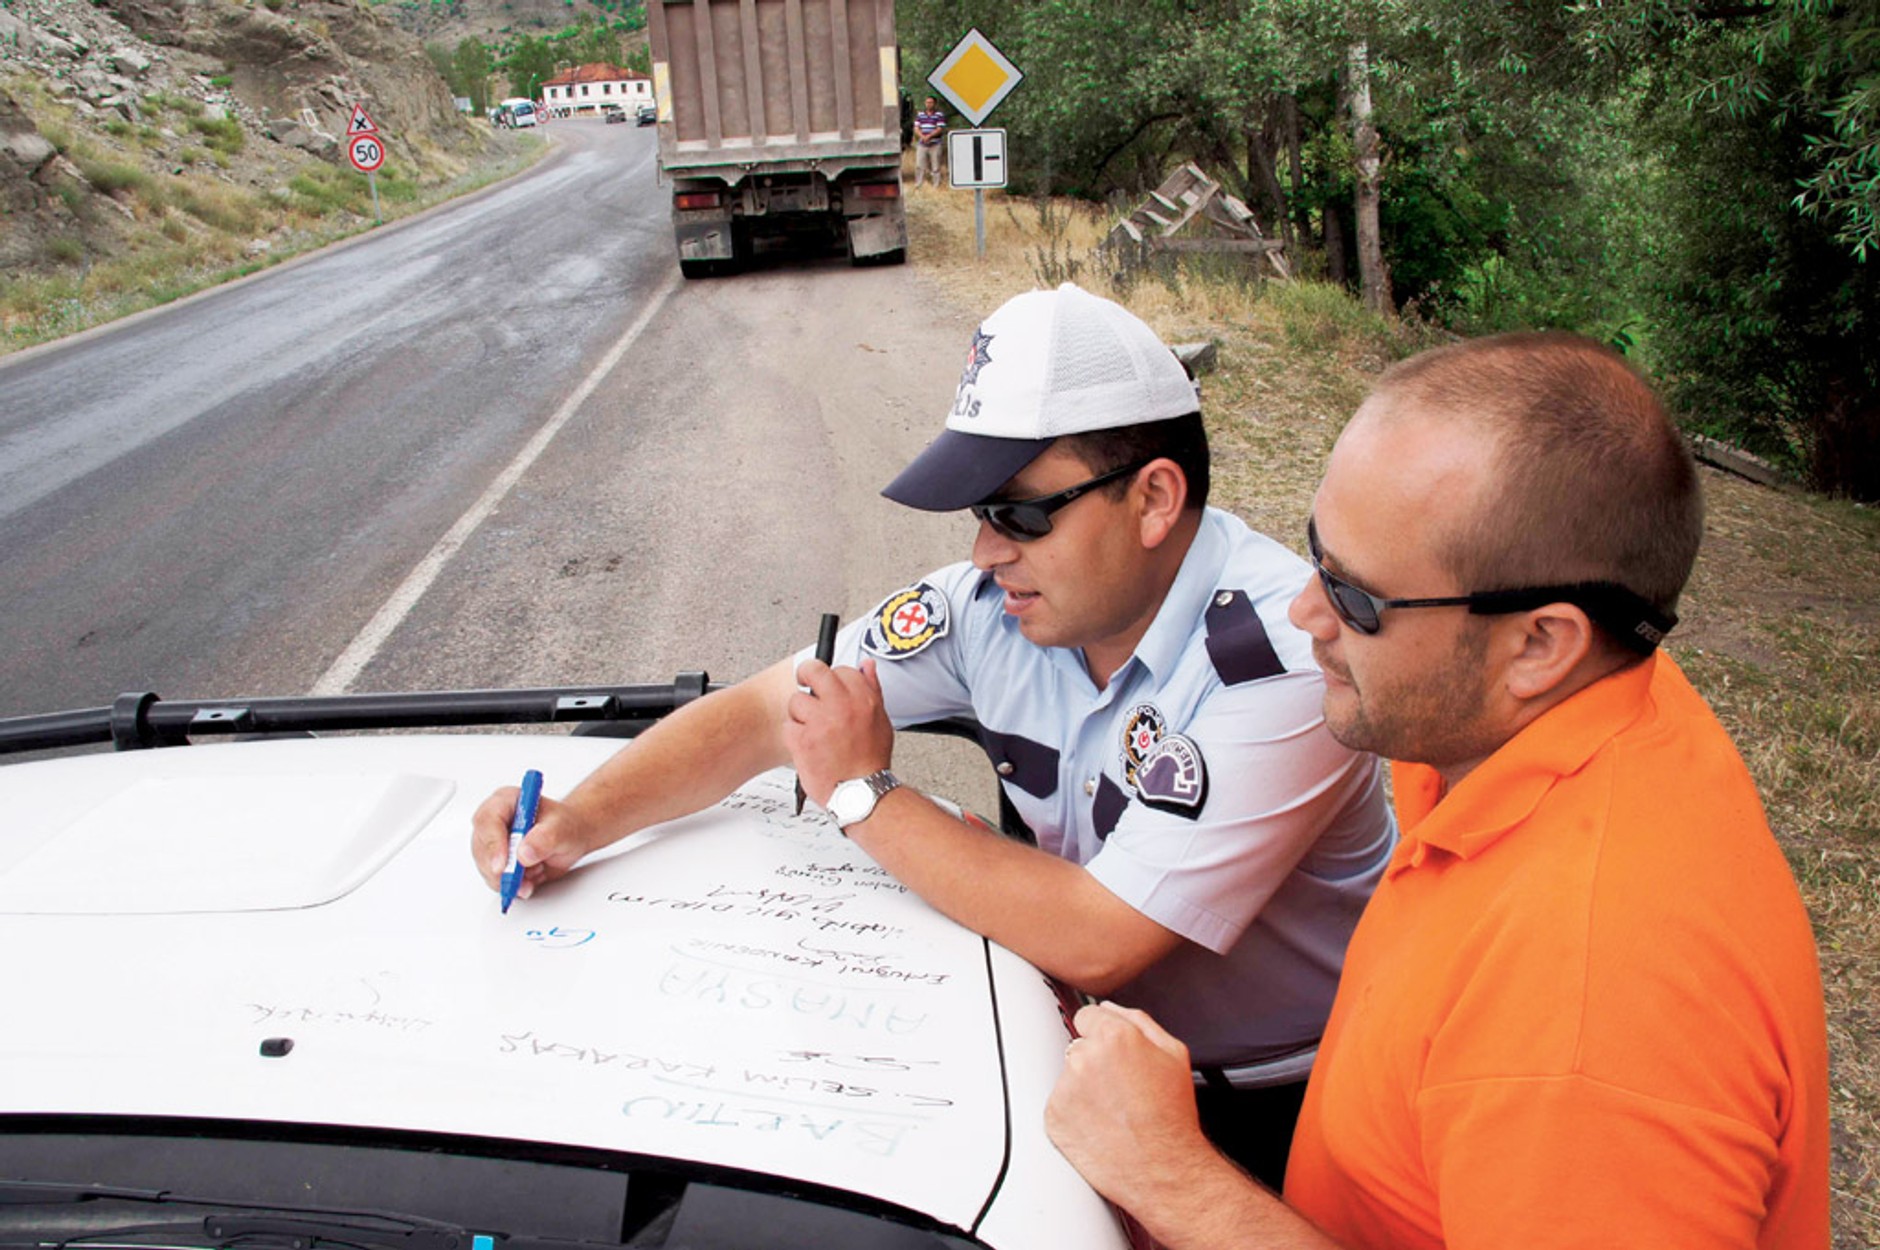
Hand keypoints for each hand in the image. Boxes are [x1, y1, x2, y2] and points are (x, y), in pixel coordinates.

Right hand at [470, 787, 593, 898]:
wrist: (571, 838)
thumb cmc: (566, 825)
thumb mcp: (562, 829)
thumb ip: (544, 839)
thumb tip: (523, 854)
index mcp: (506, 801)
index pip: (488, 820)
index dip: (492, 844)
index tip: (502, 866)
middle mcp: (494, 821)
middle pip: (481, 847)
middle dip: (498, 869)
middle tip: (518, 881)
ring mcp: (493, 843)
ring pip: (486, 867)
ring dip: (509, 878)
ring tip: (536, 871)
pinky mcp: (496, 861)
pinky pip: (495, 880)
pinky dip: (513, 885)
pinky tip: (531, 879)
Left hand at [784, 657, 893, 805]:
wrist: (861, 792)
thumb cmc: (870, 760)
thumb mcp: (880, 720)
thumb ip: (872, 688)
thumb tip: (867, 665)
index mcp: (863, 699)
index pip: (841, 669)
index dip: (833, 678)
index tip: (829, 688)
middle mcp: (842, 706)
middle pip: (813, 671)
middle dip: (806, 674)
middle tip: (805, 682)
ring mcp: (820, 722)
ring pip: (796, 701)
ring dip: (800, 714)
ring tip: (814, 730)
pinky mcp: (803, 740)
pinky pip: (788, 726)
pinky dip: (794, 736)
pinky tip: (809, 745)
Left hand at [1047, 1002, 1212, 1204]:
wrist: (1163, 1168)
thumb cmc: (1172, 1116)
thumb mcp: (1174, 1054)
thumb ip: (1139, 1020)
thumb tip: (1111, 1009)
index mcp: (1113, 1037)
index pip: (1087, 1016)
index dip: (1103, 1035)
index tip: (1113, 1054)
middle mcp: (1083, 1057)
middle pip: (1079, 1046)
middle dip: (1095, 1062)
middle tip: (1121, 1089)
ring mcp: (1065, 1088)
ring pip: (1069, 1076)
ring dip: (1084, 1088)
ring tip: (1113, 1110)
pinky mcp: (1053, 1116)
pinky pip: (1060, 1105)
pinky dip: (1075, 1114)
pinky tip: (1100, 1125)